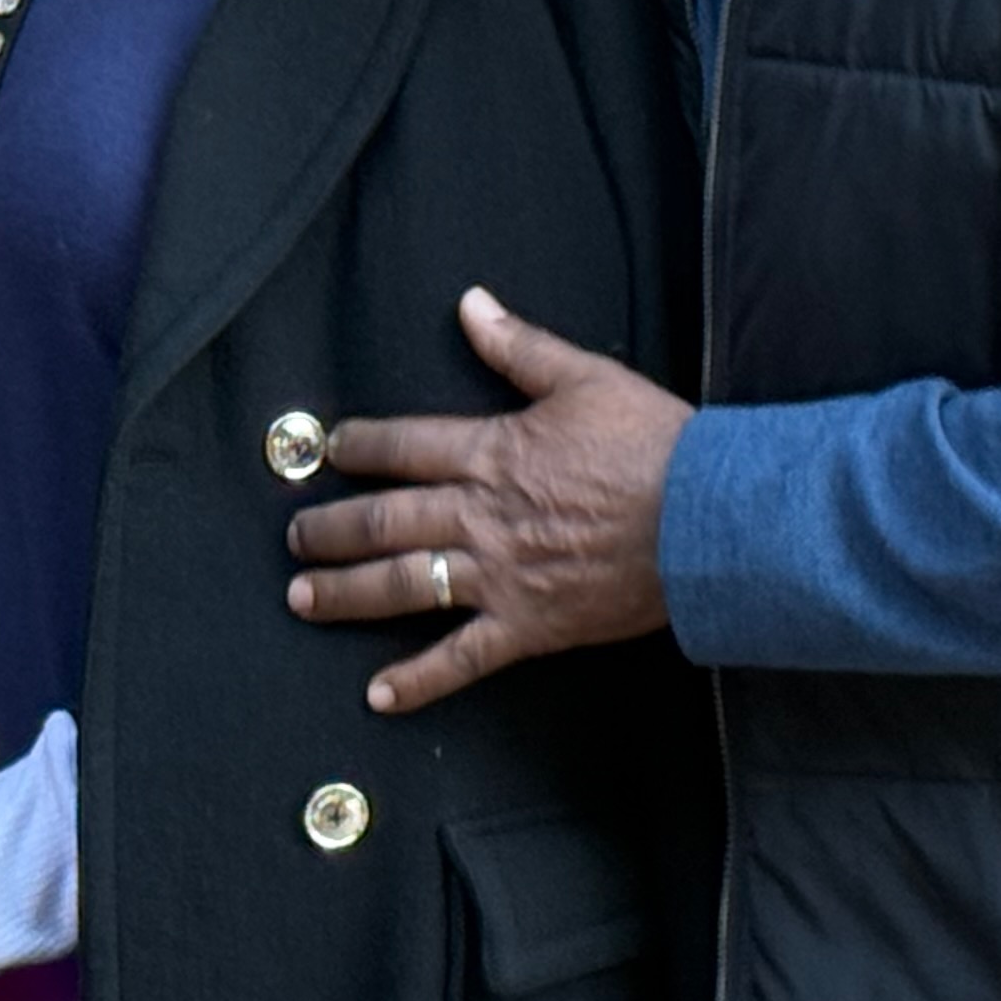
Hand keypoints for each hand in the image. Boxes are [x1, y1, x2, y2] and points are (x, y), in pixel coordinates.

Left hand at [284, 287, 690, 713]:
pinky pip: (462, 658)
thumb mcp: (585, 378)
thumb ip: (520, 346)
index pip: (403, 446)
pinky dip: (419, 680)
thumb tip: (472, 305)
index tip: (328, 449)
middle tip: (294, 538)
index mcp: (492, 452)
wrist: (706, 518)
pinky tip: (380, 695)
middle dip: (330, 529)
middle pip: (385, 520)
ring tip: (303, 598)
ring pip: (404, 584)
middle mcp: (482, 515)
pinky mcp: (529, 625)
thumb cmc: (654, 445)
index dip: (358, 446)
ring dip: (347, 593)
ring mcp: (501, 575)